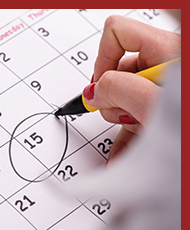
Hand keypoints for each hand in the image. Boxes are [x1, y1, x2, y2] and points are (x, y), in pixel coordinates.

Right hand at [83, 15, 180, 165]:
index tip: (100, 87)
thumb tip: (94, 93)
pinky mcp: (160, 106)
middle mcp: (163, 63)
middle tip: (128, 113)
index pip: (117, 34)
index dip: (102, 60)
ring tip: (139, 130)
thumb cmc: (189, 125)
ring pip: (124, 97)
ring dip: (121, 118)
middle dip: (114, 97)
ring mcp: (160, 86)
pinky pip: (134, 115)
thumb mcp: (151, 103)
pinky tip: (122, 151)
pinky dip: (125, 133)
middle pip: (118, 70)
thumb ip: (116, 89)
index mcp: (166, 49)